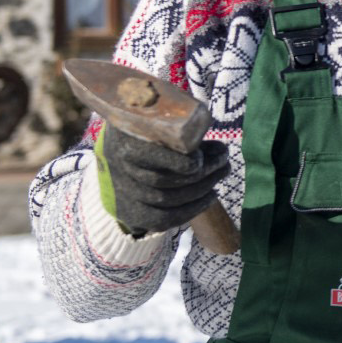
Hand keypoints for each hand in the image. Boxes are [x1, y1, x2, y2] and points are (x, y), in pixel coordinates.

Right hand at [98, 125, 229, 236]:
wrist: (124, 149)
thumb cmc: (154, 130)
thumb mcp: (166, 122)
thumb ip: (188, 136)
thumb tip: (220, 152)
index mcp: (123, 139)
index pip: (148, 156)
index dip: (178, 162)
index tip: (201, 158)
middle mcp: (117, 167)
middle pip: (161, 180)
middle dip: (201, 174)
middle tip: (224, 164)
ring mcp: (122, 192)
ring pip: (164, 200)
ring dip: (200, 191)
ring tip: (221, 176)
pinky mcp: (128, 211)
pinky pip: (161, 219)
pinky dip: (191, 210)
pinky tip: (210, 197)